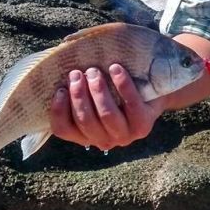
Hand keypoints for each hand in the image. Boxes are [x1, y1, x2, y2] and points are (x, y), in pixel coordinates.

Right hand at [49, 64, 165, 150]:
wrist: (152, 92)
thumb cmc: (114, 89)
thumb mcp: (92, 92)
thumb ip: (75, 87)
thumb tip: (56, 69)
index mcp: (85, 135)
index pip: (64, 130)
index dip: (58, 111)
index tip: (60, 89)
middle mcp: (103, 140)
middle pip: (85, 121)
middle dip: (78, 95)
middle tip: (76, 73)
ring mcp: (125, 136)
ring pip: (106, 115)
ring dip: (98, 91)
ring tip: (93, 72)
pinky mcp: (143, 126)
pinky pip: (131, 104)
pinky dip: (122, 85)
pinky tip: (116, 69)